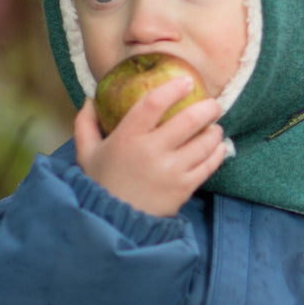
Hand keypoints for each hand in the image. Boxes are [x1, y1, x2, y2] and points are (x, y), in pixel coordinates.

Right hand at [73, 75, 227, 216]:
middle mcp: (151, 151)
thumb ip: (85, 124)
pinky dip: (218, 152)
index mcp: (127, 137)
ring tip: (214, 127)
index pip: (153, 103)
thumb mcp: (87, 153)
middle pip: (189, 120)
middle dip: (208, 108)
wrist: (113, 223)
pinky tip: (218, 146)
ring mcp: (171, 170)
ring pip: (205, 142)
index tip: (186, 81)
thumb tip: (91, 99)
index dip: (173, 89)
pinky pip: (209, 164)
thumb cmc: (102, 183)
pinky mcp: (184, 187)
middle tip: (213, 104)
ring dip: (215, 130)